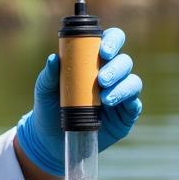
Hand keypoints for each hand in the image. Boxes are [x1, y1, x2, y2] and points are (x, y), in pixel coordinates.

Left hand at [15, 27, 142, 176]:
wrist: (50, 138)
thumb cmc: (49, 107)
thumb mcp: (44, 90)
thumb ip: (49, 75)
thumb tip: (54, 58)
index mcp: (93, 62)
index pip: (111, 42)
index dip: (112, 41)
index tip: (103, 50)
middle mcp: (111, 74)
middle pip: (124, 61)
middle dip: (116, 67)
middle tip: (102, 79)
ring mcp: (120, 94)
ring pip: (132, 81)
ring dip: (122, 86)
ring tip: (105, 98)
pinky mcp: (125, 115)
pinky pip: (134, 104)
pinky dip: (127, 101)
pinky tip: (112, 104)